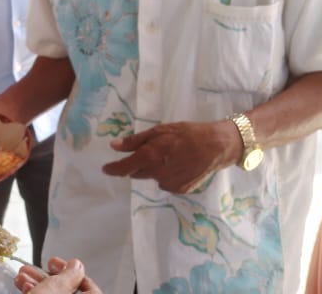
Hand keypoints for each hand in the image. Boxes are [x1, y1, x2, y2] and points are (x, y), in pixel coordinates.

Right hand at [16, 258, 101, 293]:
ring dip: (37, 283)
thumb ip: (69, 275)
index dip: (73, 272)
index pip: (91, 288)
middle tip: (40, 267)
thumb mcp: (55, 289)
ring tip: (22, 276)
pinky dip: (34, 293)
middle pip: (69, 291)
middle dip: (49, 276)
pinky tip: (22, 286)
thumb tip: (76, 265)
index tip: (57, 264)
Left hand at [102, 120, 241, 193]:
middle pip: (137, 173)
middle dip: (137, 165)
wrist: (216, 147)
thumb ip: (135, 141)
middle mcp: (157, 173)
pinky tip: (179, 165)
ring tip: (170, 156)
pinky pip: (166, 183)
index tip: (105, 169)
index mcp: (150, 156)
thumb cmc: (186, 133)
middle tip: (149, 152)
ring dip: (154, 169)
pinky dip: (167, 175)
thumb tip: (114, 146)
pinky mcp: (180, 190)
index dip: (113, 169)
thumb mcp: (159, 131)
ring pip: (152, 178)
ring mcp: (169, 184)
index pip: (124, 167)